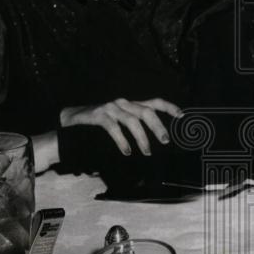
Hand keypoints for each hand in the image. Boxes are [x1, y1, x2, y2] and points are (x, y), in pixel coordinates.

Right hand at [60, 97, 181, 155]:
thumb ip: (134, 128)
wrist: (71, 121)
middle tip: (165, 141)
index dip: (169, 107)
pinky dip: (122, 140)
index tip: (182, 115)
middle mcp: (123, 103)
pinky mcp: (98, 115)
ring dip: (141, 137)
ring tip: (146, 152)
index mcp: (131, 105)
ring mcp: (111, 108)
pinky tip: (126, 151)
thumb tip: (153, 144)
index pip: (154, 102)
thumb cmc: (100, 125)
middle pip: (146, 111)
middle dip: (157, 126)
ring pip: (132, 120)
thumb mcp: (120, 123)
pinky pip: (114, 127)